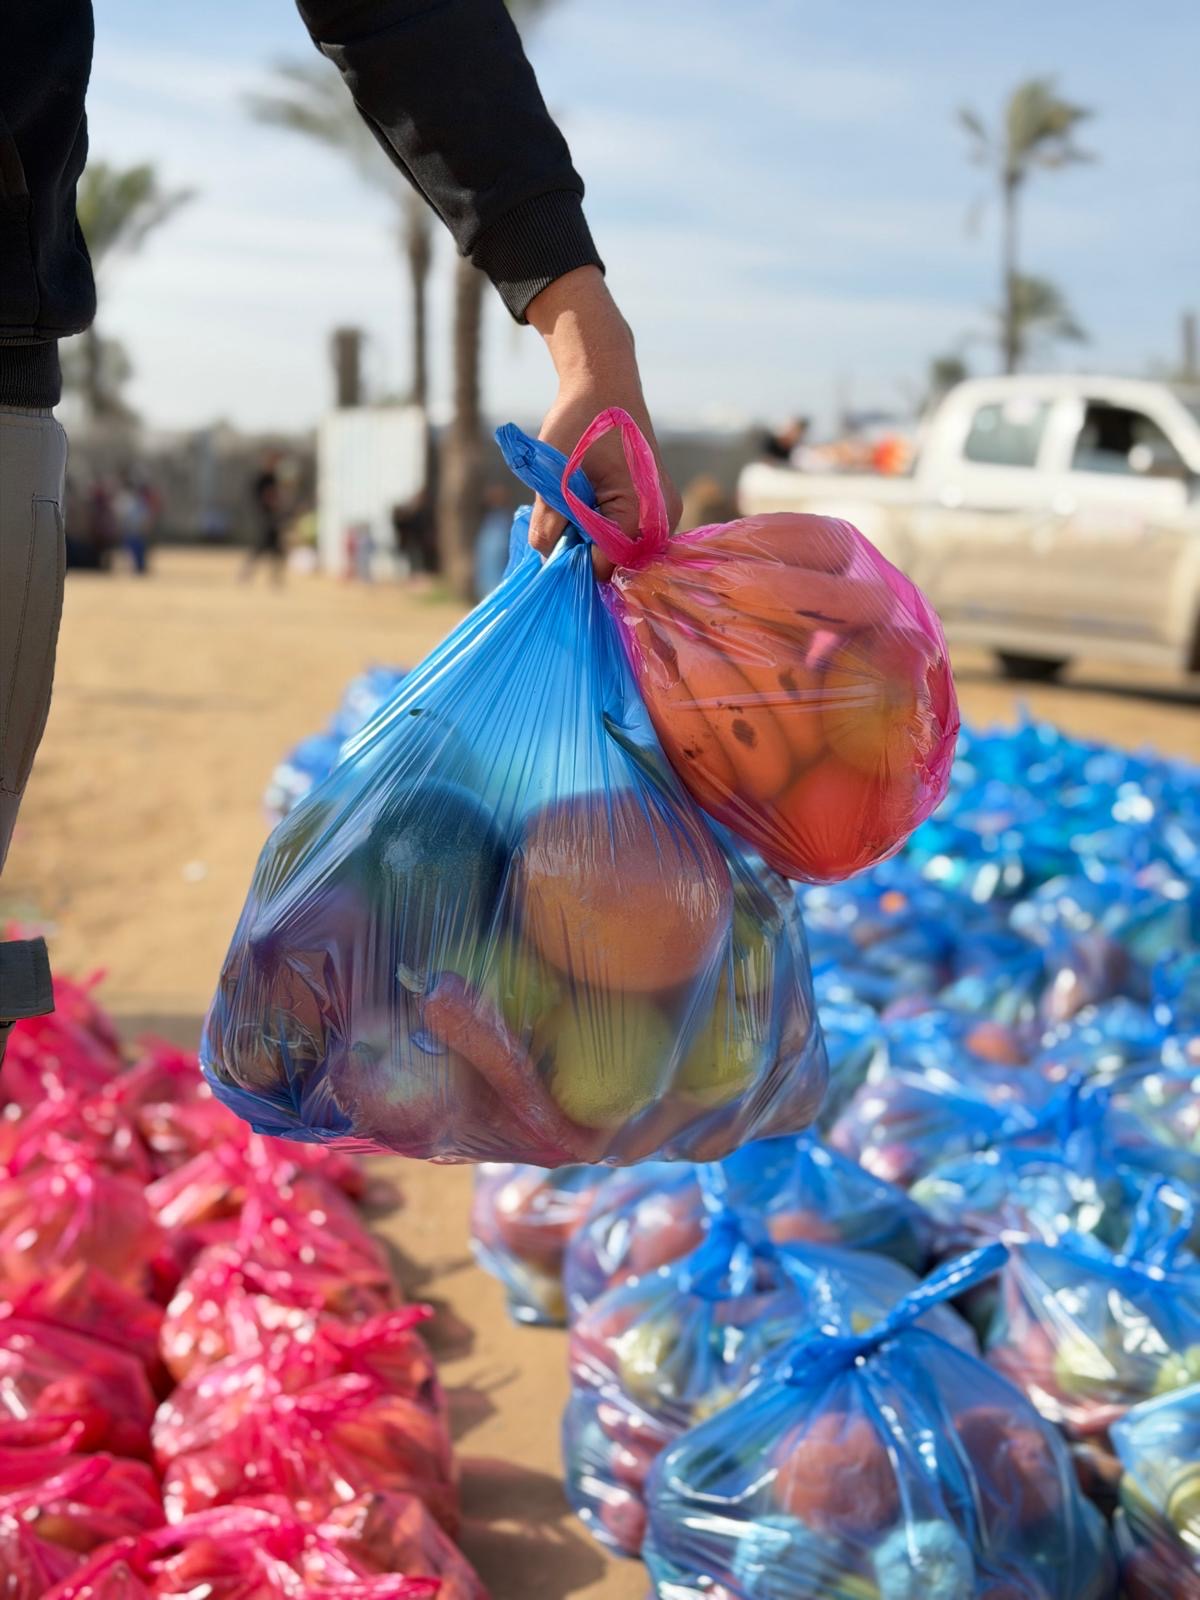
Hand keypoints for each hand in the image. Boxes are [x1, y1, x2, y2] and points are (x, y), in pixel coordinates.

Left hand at [526, 267, 680, 578]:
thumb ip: (550, 517)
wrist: (605, 383)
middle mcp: (662, 519)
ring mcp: (662, 515)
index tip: (548, 551)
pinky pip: (625, 535)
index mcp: (643, 510)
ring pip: (620, 550)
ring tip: (569, 515)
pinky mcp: (654, 509)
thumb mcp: (557, 469)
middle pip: (618, 562)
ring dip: (591, 541)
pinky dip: (600, 529)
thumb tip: (542, 556)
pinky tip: (582, 509)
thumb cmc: (583, 419)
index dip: (574, 563)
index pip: (607, 564)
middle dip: (583, 553)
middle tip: (556, 531)